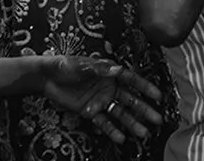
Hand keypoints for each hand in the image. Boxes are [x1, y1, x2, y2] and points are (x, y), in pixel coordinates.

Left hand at [37, 56, 163, 144]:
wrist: (46, 78)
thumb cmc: (65, 66)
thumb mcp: (82, 65)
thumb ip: (100, 69)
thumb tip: (118, 69)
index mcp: (109, 72)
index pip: (131, 80)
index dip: (145, 88)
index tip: (157, 96)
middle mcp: (108, 87)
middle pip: (130, 100)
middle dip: (143, 110)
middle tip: (157, 119)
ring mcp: (100, 100)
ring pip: (119, 113)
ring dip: (131, 123)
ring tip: (143, 133)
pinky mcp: (90, 111)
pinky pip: (103, 122)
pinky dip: (111, 130)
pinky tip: (120, 138)